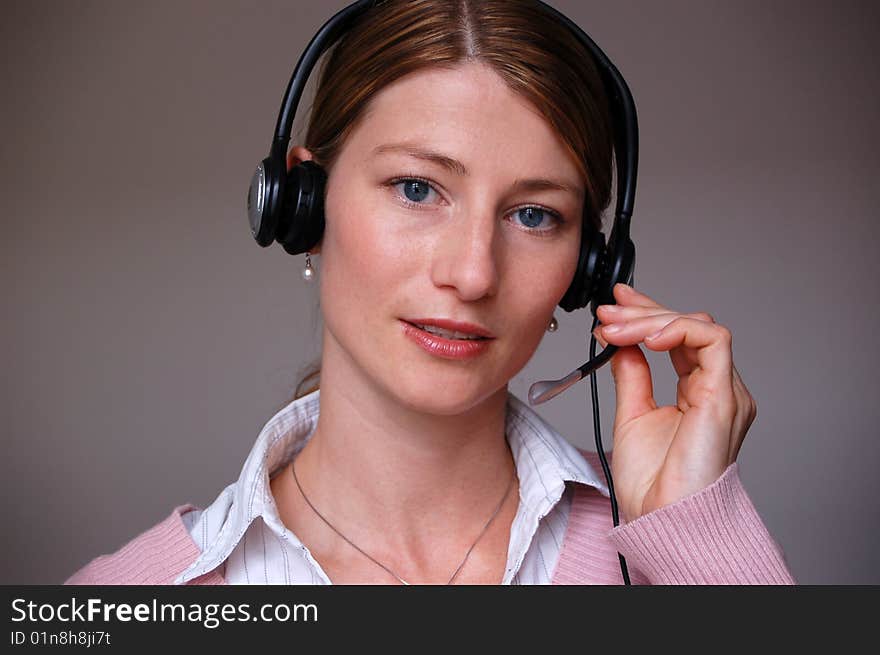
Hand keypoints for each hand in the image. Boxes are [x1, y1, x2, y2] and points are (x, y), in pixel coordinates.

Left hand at [593, 283, 756, 521]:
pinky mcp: (725, 395)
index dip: (648, 313)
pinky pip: (713, 342)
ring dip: (651, 320)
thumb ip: (632, 376)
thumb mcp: (632, 415)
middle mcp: (716, 388)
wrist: (663, 519)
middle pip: (687, 327)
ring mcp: (725, 390)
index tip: (614, 303)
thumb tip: (622, 343)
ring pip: (698, 327)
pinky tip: (645, 338)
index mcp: (697, 392)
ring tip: (614, 328)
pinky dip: (678, 329)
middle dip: (642, 312)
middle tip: (606, 312)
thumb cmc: (653, 484)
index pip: (677, 337)